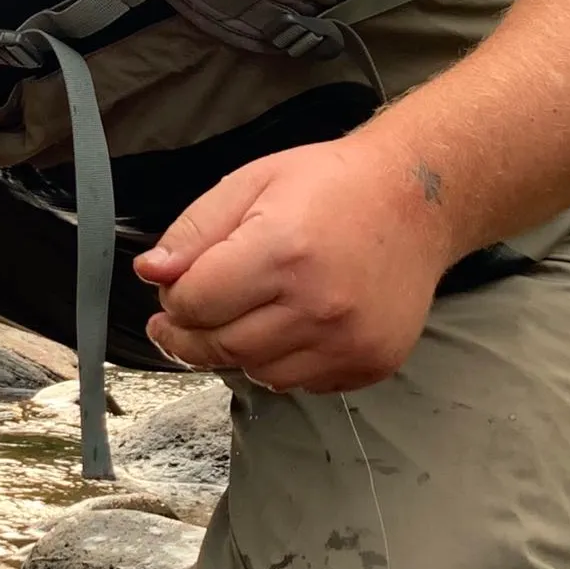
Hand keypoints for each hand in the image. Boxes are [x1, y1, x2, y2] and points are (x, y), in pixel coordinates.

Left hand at [134, 136, 456, 393]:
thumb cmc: (330, 186)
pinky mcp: (369, 363)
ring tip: (248, 311)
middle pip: (219, 347)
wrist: (417, 201)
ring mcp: (348, 340)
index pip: (195, 304)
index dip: (173, 298)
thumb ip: (194, 232)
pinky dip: (280, 362)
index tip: (174, 289)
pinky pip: (299, 384)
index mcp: (283, 250)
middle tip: (186, 315)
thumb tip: (152, 273)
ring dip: (236, 350)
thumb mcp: (250, 184)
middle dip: (190, 334)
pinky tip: (289, 324)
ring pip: (255, 373)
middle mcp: (319, 303)